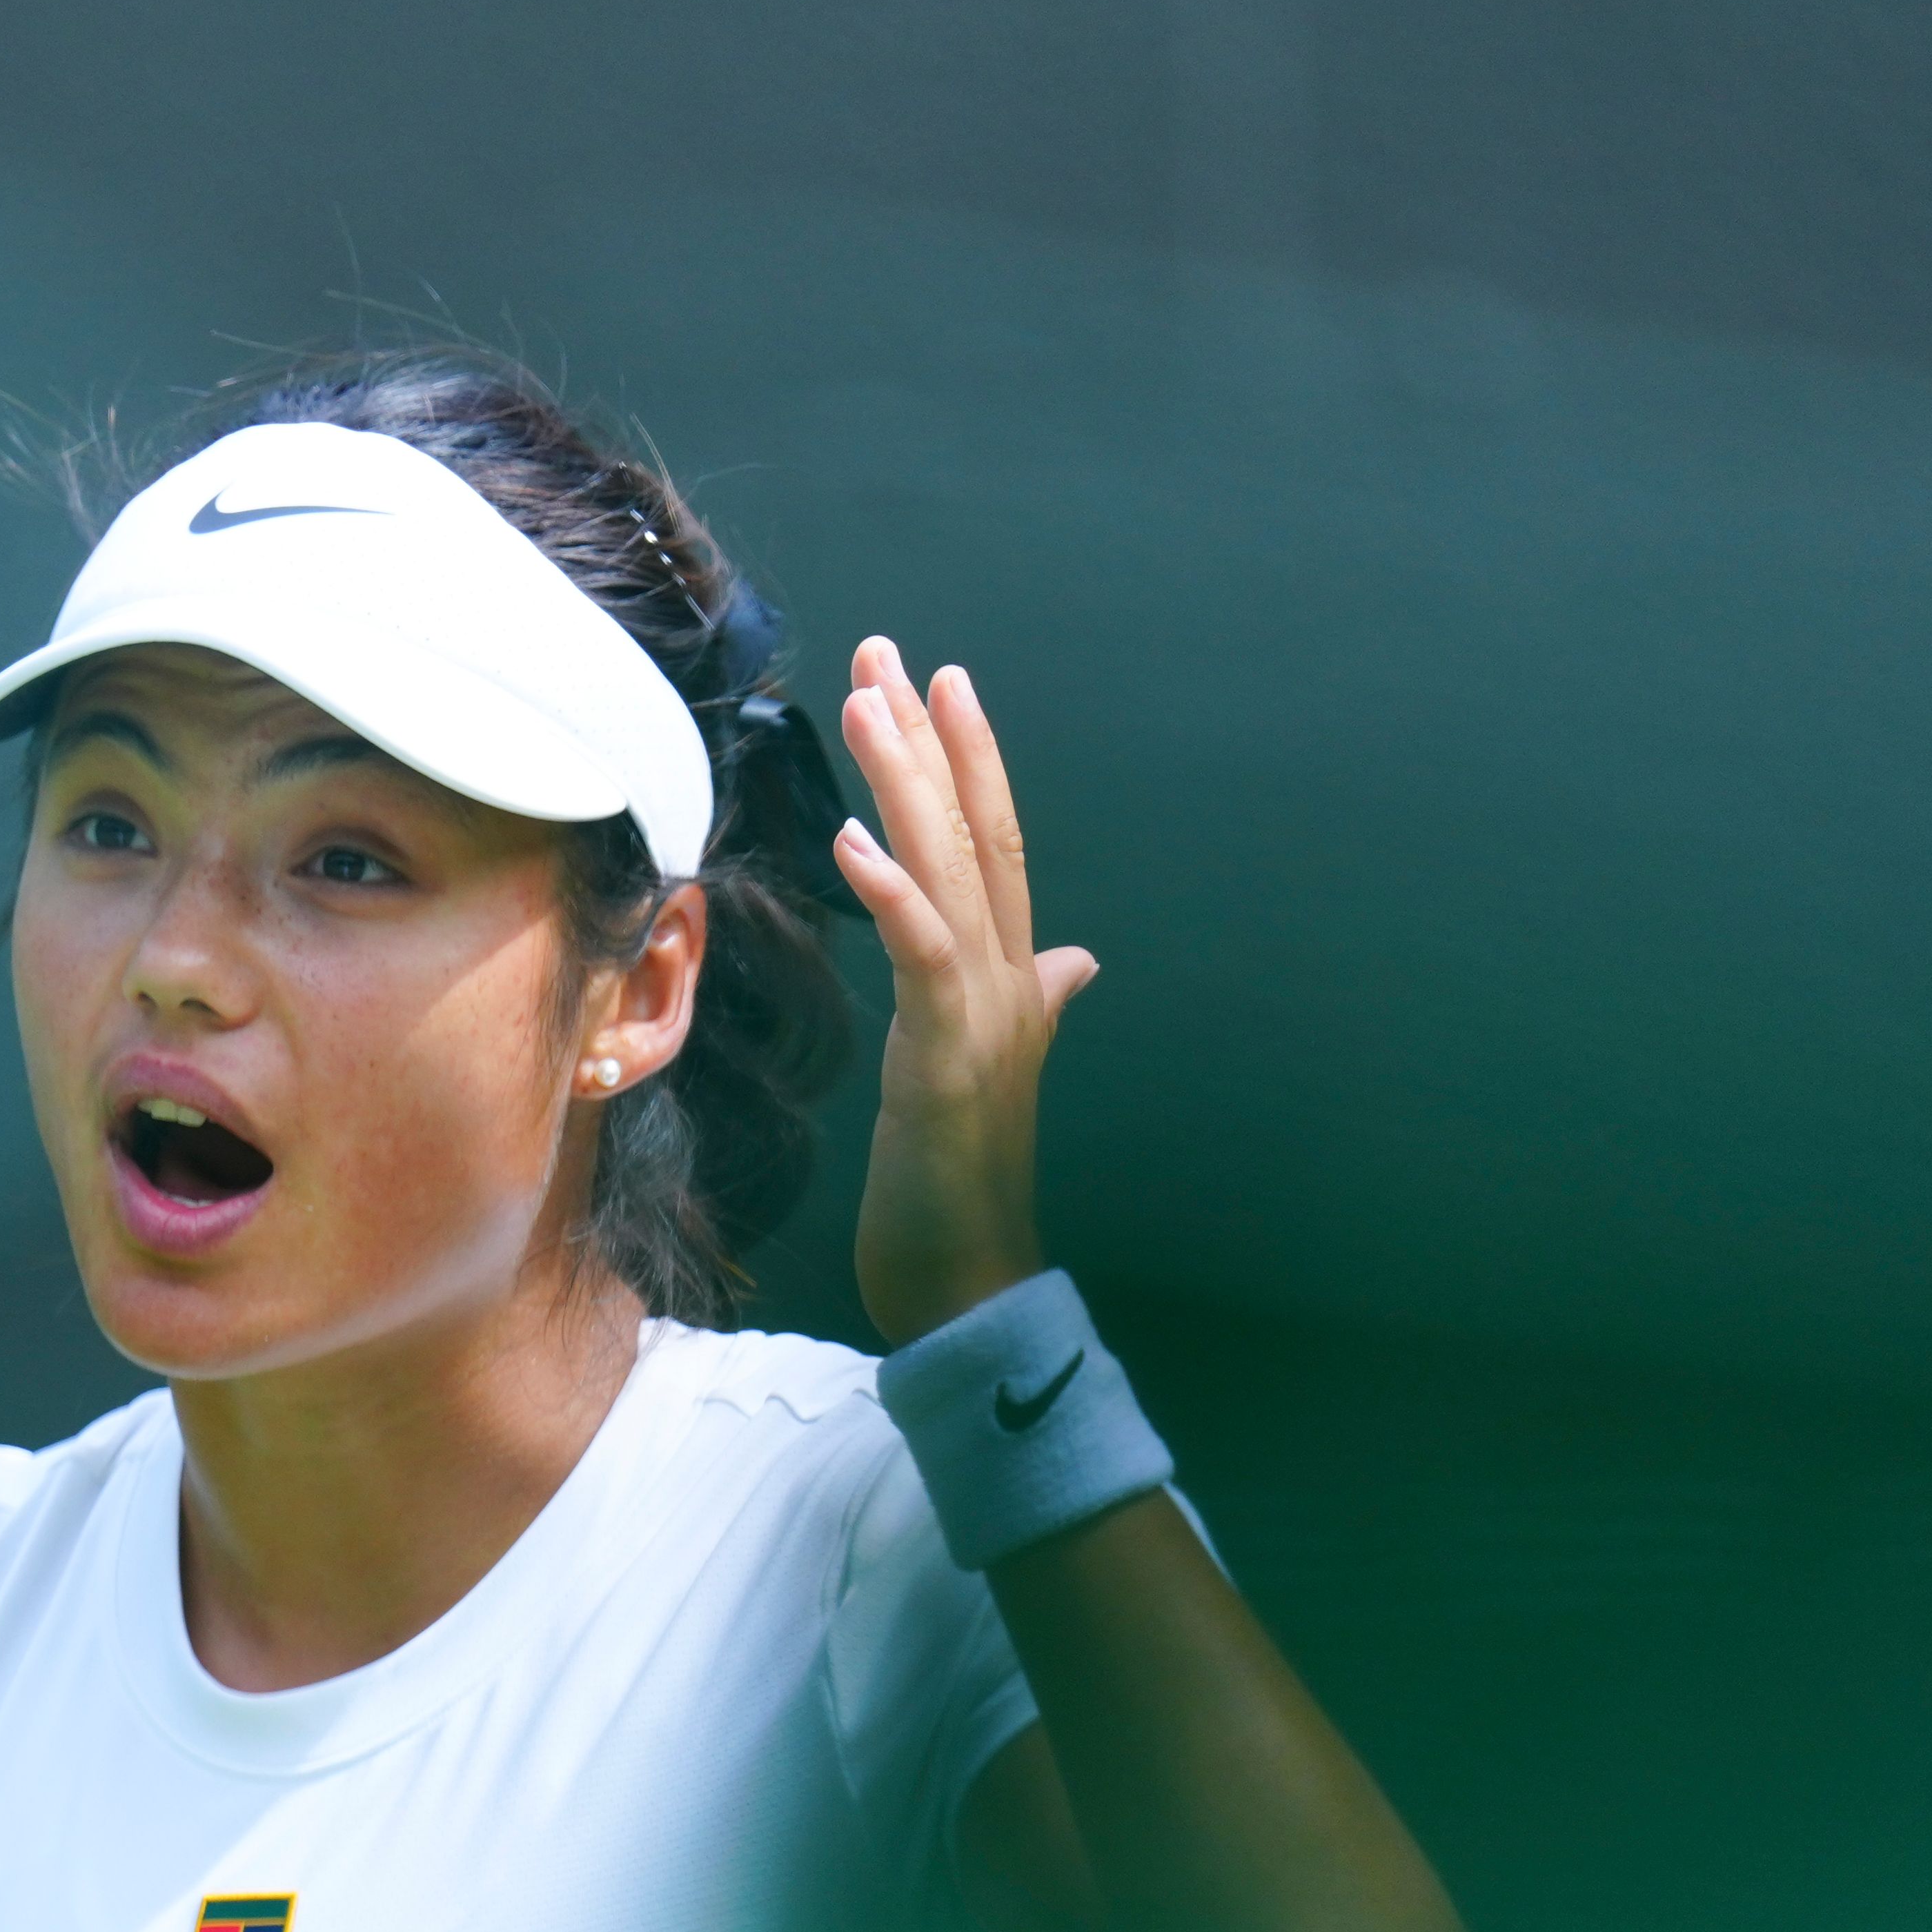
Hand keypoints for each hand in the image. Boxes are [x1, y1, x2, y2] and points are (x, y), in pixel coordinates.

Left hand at [831, 639, 1097, 1342]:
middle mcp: (1009, 982)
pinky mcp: (947, 1062)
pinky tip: (853, 840)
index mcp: (1012, 978)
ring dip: (909, 785)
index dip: (970, 761)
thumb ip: (1036, 1002)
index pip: (994, 845)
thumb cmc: (964, 1178)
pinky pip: (924, 960)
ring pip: (951, 876)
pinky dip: (894, 895)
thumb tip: (1078, 961)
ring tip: (870, 704)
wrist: (970, 1278)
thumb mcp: (988, 1068)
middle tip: (891, 653)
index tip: (936, 684)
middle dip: (934, 740)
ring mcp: (985, 1018)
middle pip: (976, 836)